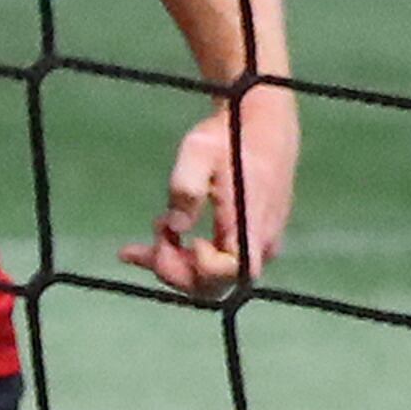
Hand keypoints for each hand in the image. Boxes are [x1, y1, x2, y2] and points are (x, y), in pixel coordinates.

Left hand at [121, 88, 296, 296]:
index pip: (231, 272)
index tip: (180, 238)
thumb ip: (185, 186)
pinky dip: (183, 255)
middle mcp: (259, 242)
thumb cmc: (229, 136)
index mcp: (251, 223)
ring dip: (174, 261)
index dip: (200, 267)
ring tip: (155, 225)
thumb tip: (174, 228)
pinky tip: (155, 239)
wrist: (261, 124)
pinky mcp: (248, 240)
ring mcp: (256, 244)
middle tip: (149, 237)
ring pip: (211, 276)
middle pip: (214, 285)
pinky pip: (216, 262)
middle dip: (174, 269)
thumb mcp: (198, 150)